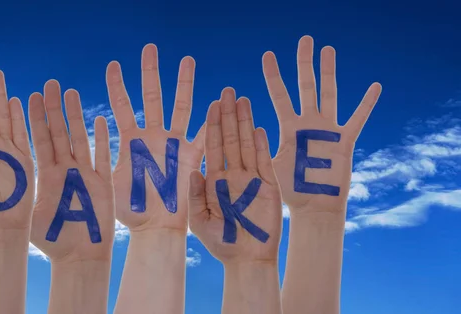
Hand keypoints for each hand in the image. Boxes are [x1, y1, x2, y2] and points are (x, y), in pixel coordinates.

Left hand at [28, 80, 114, 261]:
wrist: (79, 257)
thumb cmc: (50, 239)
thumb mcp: (24, 213)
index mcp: (44, 174)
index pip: (36, 138)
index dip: (32, 116)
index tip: (28, 94)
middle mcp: (64, 169)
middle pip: (58, 133)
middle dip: (54, 108)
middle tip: (50, 84)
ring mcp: (84, 174)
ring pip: (79, 138)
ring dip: (75, 116)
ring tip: (70, 92)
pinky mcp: (102, 183)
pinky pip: (102, 157)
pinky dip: (102, 139)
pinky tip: (101, 120)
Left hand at [105, 44, 204, 231]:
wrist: (154, 228)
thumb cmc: (128, 211)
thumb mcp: (107, 182)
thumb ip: (97, 161)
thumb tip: (77, 142)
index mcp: (131, 140)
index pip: (121, 105)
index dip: (117, 85)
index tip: (113, 64)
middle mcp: (153, 137)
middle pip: (152, 97)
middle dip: (150, 72)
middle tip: (150, 47)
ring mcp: (173, 144)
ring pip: (180, 106)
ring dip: (184, 83)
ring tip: (187, 59)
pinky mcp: (191, 157)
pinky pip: (205, 134)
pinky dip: (213, 119)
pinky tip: (221, 99)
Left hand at [188, 88, 281, 262]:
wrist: (246, 260)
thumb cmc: (220, 242)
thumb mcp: (199, 220)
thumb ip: (195, 196)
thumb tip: (192, 172)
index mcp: (214, 180)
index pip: (212, 146)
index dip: (212, 124)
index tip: (211, 103)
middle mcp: (232, 174)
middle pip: (229, 138)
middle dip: (228, 115)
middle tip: (228, 90)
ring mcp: (250, 179)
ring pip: (246, 144)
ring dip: (244, 122)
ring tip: (243, 99)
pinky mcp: (268, 187)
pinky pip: (263, 162)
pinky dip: (260, 146)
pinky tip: (258, 128)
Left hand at [262, 35, 381, 213]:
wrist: (313, 210)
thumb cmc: (288, 192)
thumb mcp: (266, 168)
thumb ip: (256, 150)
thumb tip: (228, 143)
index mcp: (287, 129)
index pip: (278, 95)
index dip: (273, 75)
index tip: (267, 55)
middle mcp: (307, 124)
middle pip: (305, 86)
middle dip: (303, 63)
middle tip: (304, 39)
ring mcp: (327, 131)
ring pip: (329, 94)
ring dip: (329, 72)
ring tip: (328, 49)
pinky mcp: (344, 142)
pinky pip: (358, 119)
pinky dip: (367, 103)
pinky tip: (375, 86)